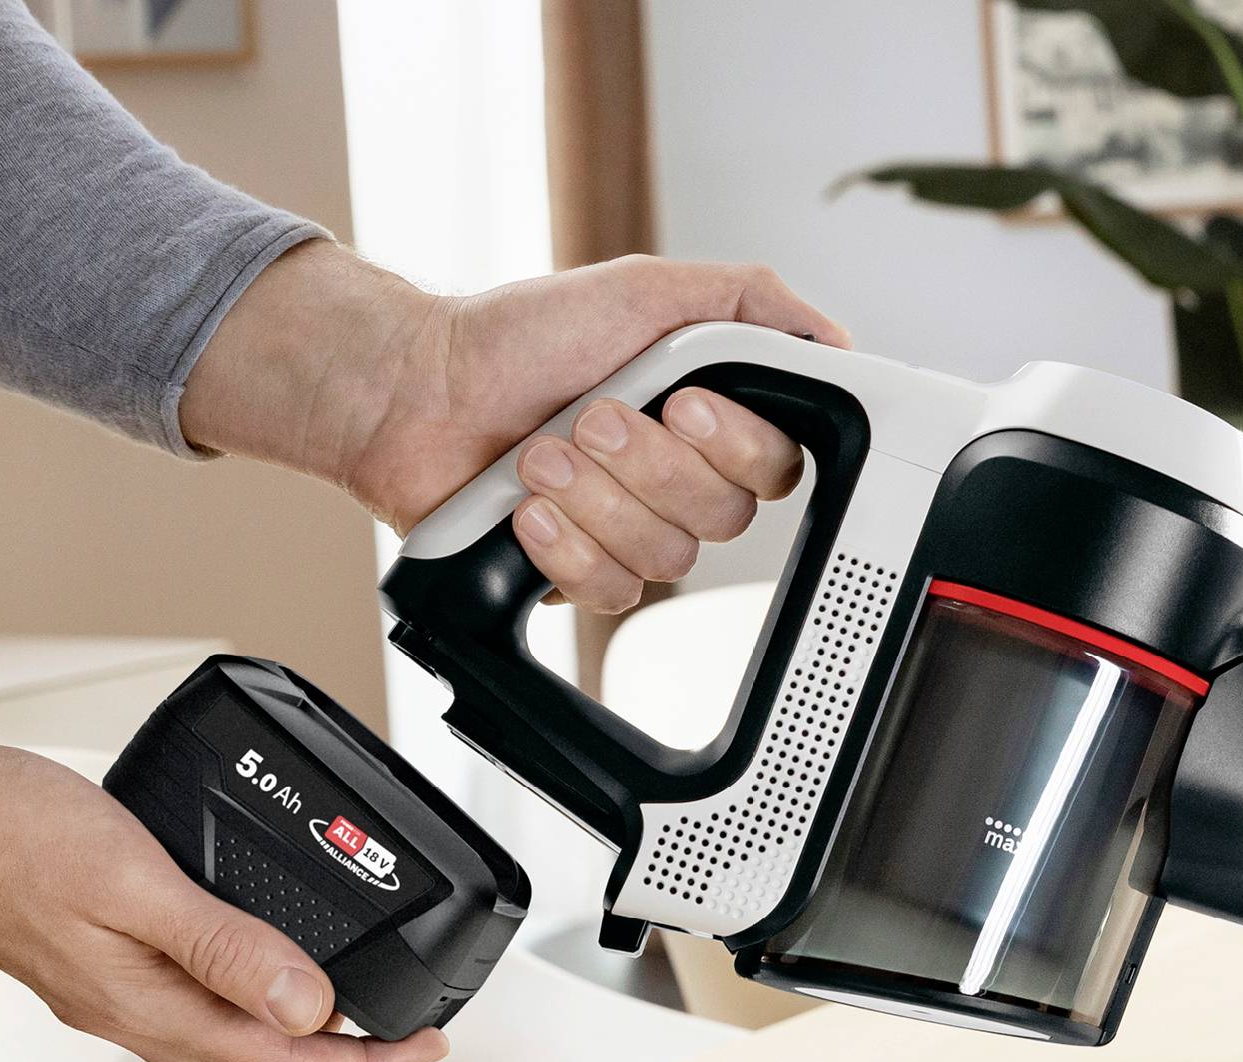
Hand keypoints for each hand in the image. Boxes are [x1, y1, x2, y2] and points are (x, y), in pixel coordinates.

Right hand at [0, 722, 447, 1061]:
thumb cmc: (4, 831)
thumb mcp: (133, 879)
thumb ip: (223, 946)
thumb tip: (308, 1005)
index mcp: (144, 1006)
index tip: (427, 1047)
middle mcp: (127, 1015)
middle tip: (398, 1031)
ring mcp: (104, 995)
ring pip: (218, 1047)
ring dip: (285, 1037)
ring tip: (341, 1002)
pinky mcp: (88, 964)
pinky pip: (182, 1007)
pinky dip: (234, 998)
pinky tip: (247, 958)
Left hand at [182, 246, 851, 610]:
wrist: (415, 390)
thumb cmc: (517, 336)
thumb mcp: (644, 289)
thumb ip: (747, 303)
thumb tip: (827, 338)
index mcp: (707, 417)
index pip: (777, 462)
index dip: (735, 445)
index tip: (682, 404)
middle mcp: (678, 479)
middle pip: (726, 516)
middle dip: (648, 465)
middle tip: (590, 417)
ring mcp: (631, 530)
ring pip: (668, 556)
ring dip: (595, 499)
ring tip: (539, 454)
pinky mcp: (581, 573)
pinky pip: (611, 592)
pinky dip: (565, 546)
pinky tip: (528, 511)